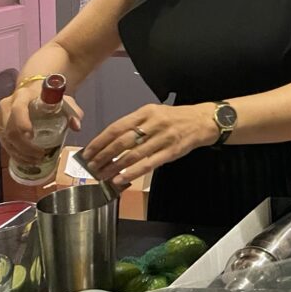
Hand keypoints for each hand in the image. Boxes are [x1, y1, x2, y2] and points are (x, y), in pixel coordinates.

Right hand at [0, 86, 82, 165]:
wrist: (34, 91)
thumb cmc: (49, 97)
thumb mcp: (64, 100)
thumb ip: (73, 111)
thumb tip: (77, 126)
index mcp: (23, 96)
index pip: (18, 109)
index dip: (22, 123)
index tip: (32, 136)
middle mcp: (7, 105)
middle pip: (10, 129)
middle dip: (24, 146)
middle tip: (40, 155)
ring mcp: (1, 117)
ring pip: (6, 139)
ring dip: (20, 153)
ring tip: (37, 160)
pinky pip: (4, 143)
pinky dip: (15, 154)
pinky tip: (27, 160)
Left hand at [80, 103, 215, 185]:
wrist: (203, 121)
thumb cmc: (175, 118)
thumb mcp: (154, 114)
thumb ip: (134, 125)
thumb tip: (110, 143)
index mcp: (146, 112)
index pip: (116, 127)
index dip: (100, 141)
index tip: (88, 152)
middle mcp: (154, 124)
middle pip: (122, 142)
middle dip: (104, 156)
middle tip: (92, 167)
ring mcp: (163, 138)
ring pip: (133, 155)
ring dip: (115, 167)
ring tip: (103, 176)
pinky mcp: (172, 151)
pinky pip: (148, 164)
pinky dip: (132, 173)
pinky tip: (121, 179)